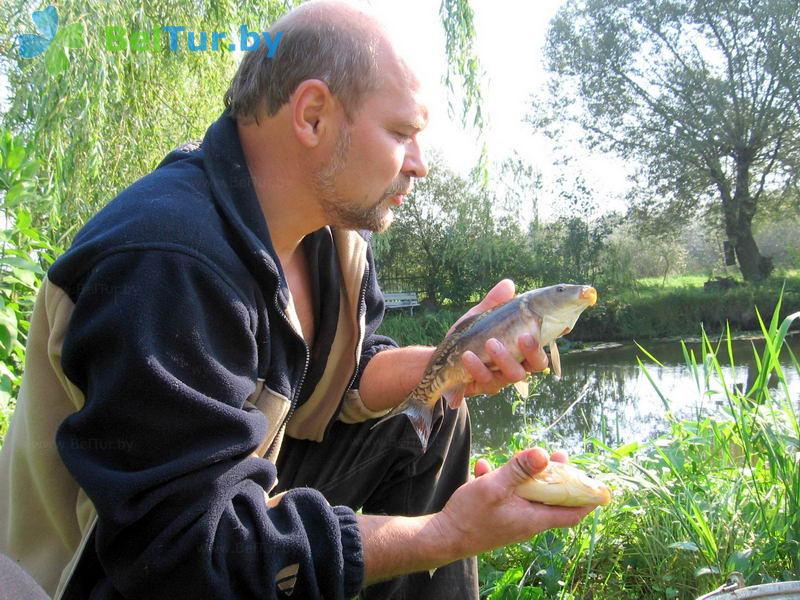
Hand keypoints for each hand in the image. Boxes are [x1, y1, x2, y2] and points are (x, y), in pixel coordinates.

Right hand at [433, 449, 595, 558]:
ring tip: (523, 456)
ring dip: (527, 476)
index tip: (597, 485)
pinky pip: (506, 496)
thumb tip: (544, 454)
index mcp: (533, 518)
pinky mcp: (497, 517)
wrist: (442, 537)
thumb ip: (519, 469)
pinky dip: (501, 481)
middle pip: (551, 500)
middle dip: (556, 477)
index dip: (586, 499)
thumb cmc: (470, 515)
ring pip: (528, 495)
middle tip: (558, 456)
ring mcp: (512, 520)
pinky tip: (484, 467)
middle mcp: (527, 522)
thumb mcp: (494, 487)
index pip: (571, 512)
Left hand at [448, 279, 548, 396]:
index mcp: (521, 348)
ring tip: (491, 342)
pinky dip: (476, 367)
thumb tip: (508, 284)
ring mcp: (502, 378)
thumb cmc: (469, 336)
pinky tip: (467, 355)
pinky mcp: (484, 387)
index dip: (546, 340)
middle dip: (533, 351)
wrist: (443, 359)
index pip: (542, 347)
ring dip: (503, 358)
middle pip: (537, 364)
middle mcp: (517, 365)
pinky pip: (486, 380)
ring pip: (513, 374)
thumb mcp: (480, 316)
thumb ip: (494, 302)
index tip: (538, 326)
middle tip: (524, 337)